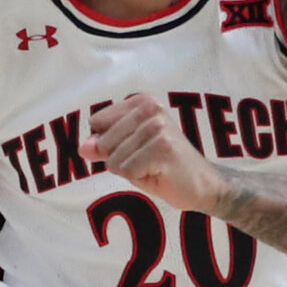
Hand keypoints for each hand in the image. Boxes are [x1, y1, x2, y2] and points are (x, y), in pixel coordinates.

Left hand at [83, 92, 224, 211]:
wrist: (202, 184)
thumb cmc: (163, 166)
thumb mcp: (128, 151)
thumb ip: (103, 145)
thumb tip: (83, 147)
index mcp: (141, 102)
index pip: (97, 122)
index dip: (109, 144)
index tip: (136, 148)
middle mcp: (150, 109)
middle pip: (103, 141)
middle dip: (119, 159)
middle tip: (146, 161)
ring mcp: (157, 127)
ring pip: (114, 159)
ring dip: (131, 171)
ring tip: (153, 167)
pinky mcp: (162, 148)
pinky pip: (127, 170)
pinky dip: (139, 179)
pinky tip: (159, 174)